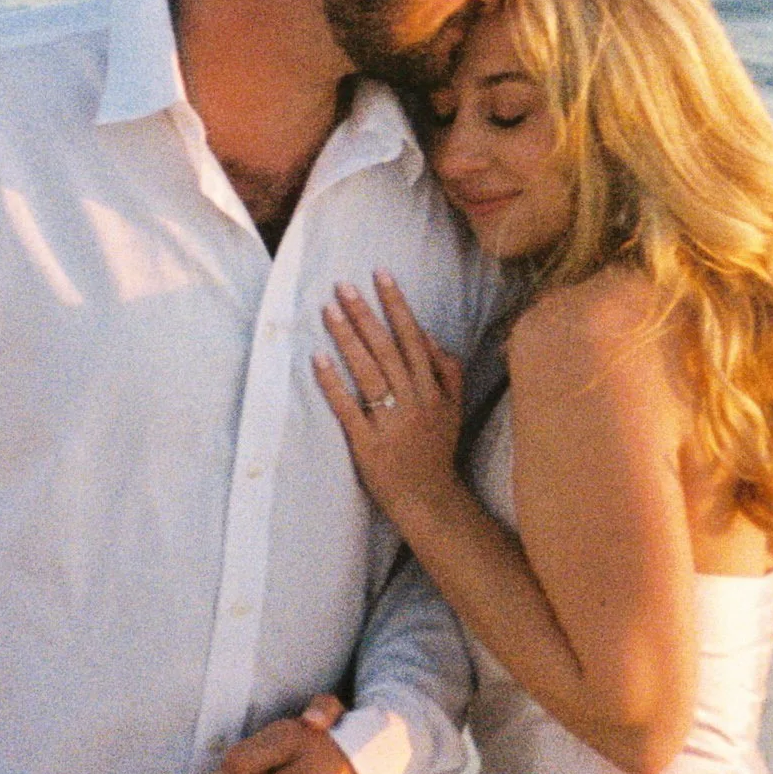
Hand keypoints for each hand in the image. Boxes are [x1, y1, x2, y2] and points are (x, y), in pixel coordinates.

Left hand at [315, 272, 464, 525]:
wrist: (429, 498)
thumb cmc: (436, 448)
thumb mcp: (454, 407)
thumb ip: (447, 370)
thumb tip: (427, 335)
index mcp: (432, 389)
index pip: (413, 338)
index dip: (396, 304)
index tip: (381, 275)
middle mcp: (413, 400)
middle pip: (386, 349)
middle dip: (365, 314)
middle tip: (343, 286)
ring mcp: (390, 422)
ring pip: (368, 372)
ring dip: (348, 339)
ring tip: (328, 310)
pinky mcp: (368, 444)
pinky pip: (349, 408)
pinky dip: (333, 383)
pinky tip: (318, 359)